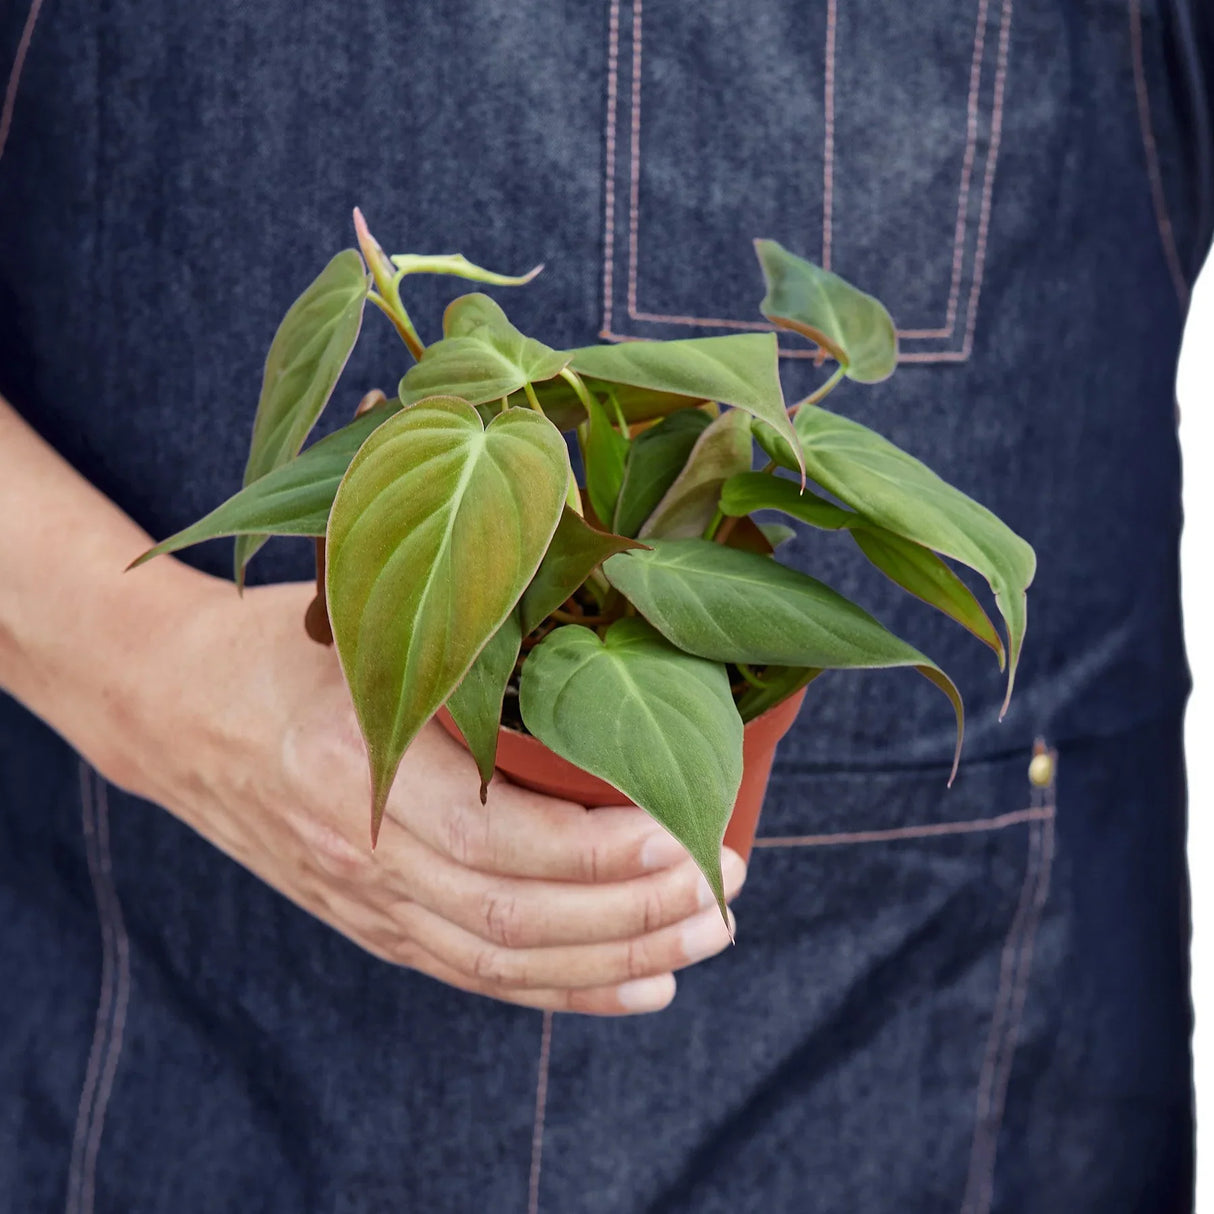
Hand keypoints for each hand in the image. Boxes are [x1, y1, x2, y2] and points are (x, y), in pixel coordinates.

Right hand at [112, 577, 744, 1015]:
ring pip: (507, 961)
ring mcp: (366, 902)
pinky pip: (477, 975)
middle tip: (728, 889)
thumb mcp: (355, 609)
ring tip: (706, 939)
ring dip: (618, 959)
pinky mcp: (374, 922)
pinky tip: (639, 984)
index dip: (603, 853)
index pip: (500, 841)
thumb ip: (456, 610)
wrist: (175, 709)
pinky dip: (565, 989)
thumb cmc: (278, 646)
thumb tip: (582, 554)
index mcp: (355, 767)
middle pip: (517, 918)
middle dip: (637, 913)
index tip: (689, 831)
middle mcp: (362, 854)